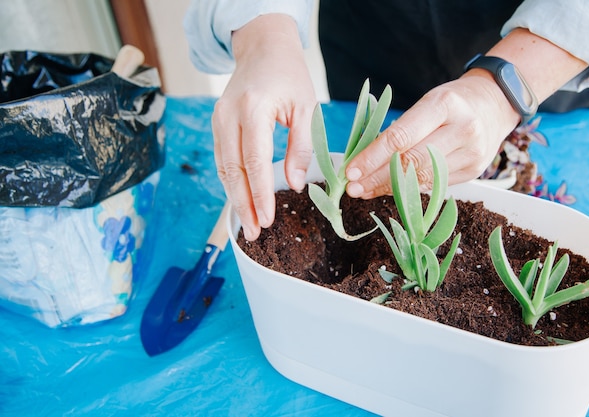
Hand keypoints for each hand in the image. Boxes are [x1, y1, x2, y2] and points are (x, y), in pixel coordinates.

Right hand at [211, 15, 316, 239]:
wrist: (263, 47)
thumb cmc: (289, 75)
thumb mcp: (306, 108)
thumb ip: (301, 147)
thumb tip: (295, 185)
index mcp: (253, 109)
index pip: (254, 162)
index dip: (259, 195)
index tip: (267, 220)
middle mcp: (228, 116)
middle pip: (232, 171)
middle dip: (242, 205)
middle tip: (252, 233)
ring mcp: (218, 119)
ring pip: (223, 168)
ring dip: (234, 198)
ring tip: (246, 224)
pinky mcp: (217, 124)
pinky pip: (222, 159)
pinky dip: (230, 183)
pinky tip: (241, 200)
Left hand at [344, 73, 519, 197]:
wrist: (494, 104)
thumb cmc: (451, 103)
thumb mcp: (426, 103)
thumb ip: (399, 129)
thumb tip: (364, 161)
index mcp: (443, 104)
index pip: (400, 137)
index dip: (372, 157)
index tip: (350, 170)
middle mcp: (461, 128)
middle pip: (410, 161)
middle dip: (376, 177)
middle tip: (352, 188)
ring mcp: (471, 152)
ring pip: (422, 178)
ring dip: (389, 188)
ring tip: (365, 191)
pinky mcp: (474, 170)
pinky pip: (434, 184)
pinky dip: (409, 189)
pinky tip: (390, 190)